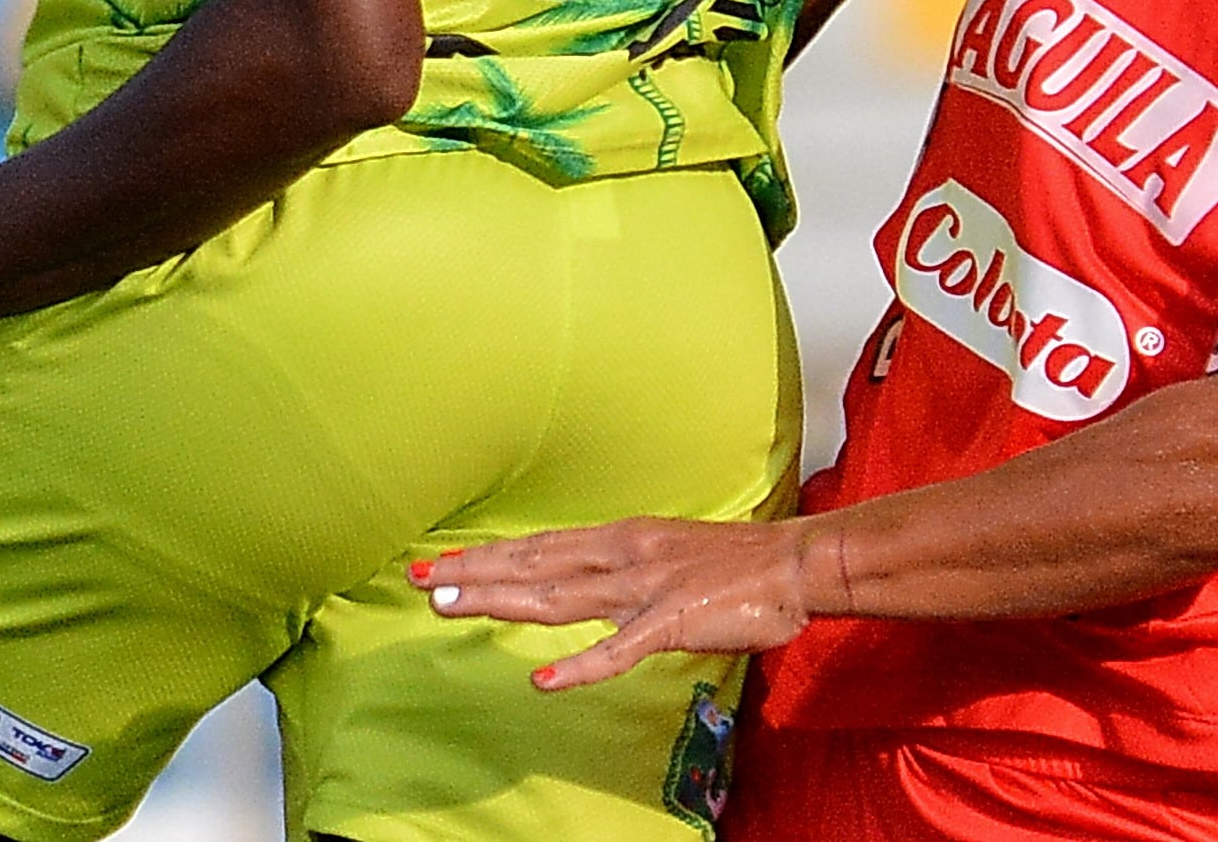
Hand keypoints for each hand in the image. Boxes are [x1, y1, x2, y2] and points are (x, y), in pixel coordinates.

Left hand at [415, 517, 847, 690]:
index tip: (444, 562)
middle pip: (536, 565)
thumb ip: (626, 568)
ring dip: (500, 600)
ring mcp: (645, 588)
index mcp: (623, 539)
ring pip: (558, 596)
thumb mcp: (668, 552)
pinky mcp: (672, 621)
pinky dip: (579, 666)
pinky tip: (542, 679)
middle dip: (476, 573)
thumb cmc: (738, 564)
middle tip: (421, 579)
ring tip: (451, 604)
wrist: (796, 564)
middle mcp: (623, 555)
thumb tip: (588, 577)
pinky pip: (618, 649)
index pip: (542, 547)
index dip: (491, 556)